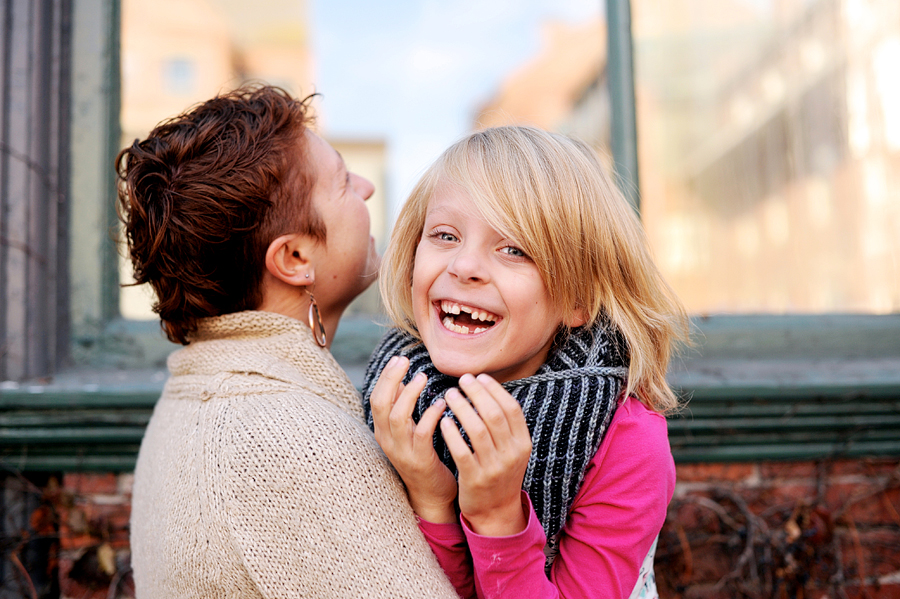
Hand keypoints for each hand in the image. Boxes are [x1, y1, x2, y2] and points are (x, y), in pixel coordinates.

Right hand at [370, 356, 457, 522]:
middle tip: (405, 361)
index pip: (376, 399)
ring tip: (423, 377)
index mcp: (383, 432)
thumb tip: (403, 378)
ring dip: (410, 395)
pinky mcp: (420, 461)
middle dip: (391, 380)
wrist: (431, 495)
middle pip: (381, 404)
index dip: (386, 378)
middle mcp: (388, 441)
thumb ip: (403, 409)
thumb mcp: (408, 432)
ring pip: (398, 418)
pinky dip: (430, 416)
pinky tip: (442, 403)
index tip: (398, 359)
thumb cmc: (423, 458)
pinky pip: (422, 434)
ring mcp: (402, 452)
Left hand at [441, 373, 531, 536]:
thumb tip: (487, 388)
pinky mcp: (474, 479)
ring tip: (449, 395)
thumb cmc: (500, 472)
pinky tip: (443, 420)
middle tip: (462, 380)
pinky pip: (462, 451)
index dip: (495, 390)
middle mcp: (511, 454)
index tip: (479, 376)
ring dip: (462, 408)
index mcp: (522, 443)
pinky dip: (452, 434)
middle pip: (494, 416)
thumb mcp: (512, 449)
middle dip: (477, 394)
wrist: (496, 511)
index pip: (511, 409)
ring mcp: (493, 468)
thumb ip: (504, 424)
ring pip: (477, 430)